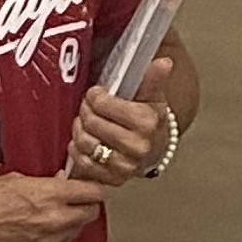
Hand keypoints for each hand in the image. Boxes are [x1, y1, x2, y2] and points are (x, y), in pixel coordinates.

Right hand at [0, 172, 108, 241]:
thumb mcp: (16, 178)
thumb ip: (44, 182)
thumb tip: (58, 183)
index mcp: (49, 196)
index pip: (92, 193)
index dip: (95, 187)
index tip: (93, 185)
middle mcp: (52, 219)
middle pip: (90, 214)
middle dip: (89, 205)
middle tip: (82, 198)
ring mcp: (46, 239)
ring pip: (78, 231)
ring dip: (76, 221)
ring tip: (66, 211)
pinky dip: (60, 234)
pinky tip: (50, 225)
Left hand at [68, 57, 176, 186]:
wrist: (155, 147)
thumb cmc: (149, 119)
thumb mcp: (151, 95)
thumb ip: (154, 78)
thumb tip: (164, 63)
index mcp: (147, 122)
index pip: (103, 104)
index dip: (95, 96)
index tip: (96, 94)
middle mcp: (138, 146)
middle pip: (92, 123)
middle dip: (86, 111)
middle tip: (88, 107)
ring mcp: (125, 165)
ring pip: (86, 143)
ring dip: (79, 130)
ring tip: (85, 122)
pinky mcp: (113, 179)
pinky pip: (84, 163)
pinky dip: (77, 150)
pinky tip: (83, 140)